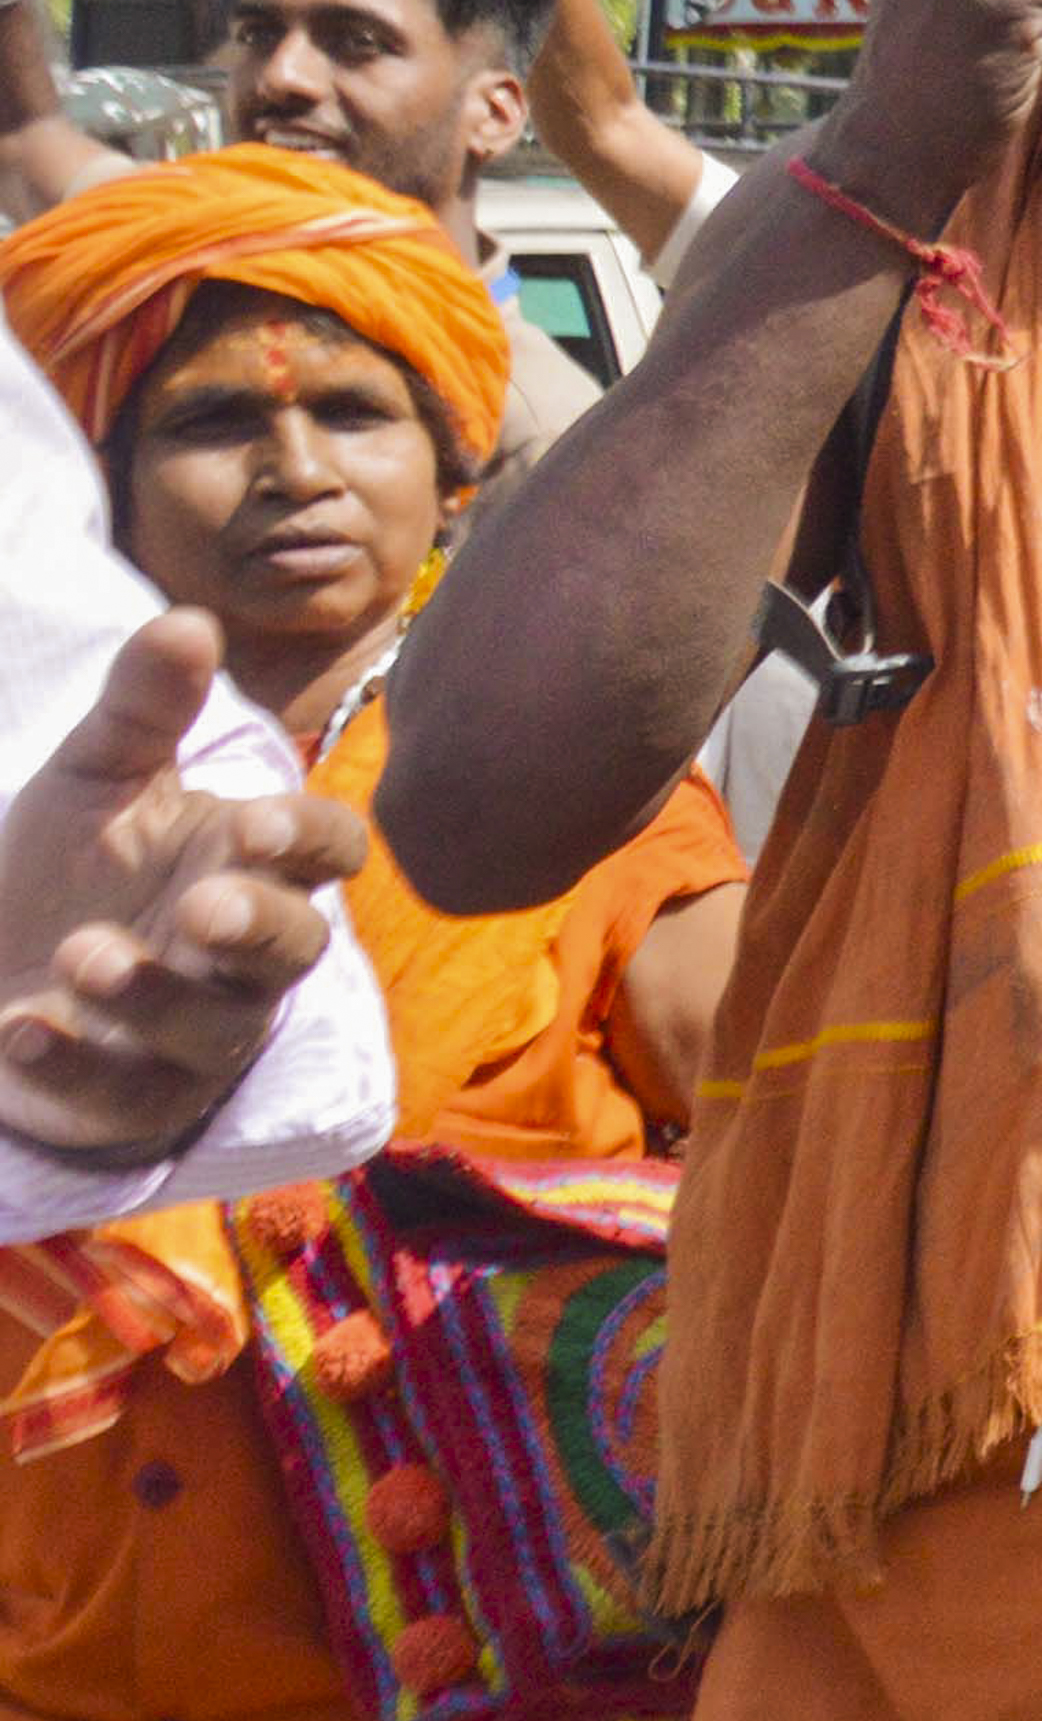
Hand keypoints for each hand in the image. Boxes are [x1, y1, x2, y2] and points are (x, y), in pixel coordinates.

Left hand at [0, 612, 369, 1166]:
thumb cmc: (66, 870)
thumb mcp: (95, 778)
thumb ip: (142, 706)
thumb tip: (188, 618)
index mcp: (256, 868)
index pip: (331, 854)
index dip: (307, 842)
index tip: (250, 823)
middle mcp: (246, 959)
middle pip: (297, 950)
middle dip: (256, 928)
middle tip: (201, 906)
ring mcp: (199, 1038)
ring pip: (217, 1030)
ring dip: (157, 994)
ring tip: (82, 954)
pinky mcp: (137, 1102)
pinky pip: (130, 1094)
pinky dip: (78, 1062)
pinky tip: (24, 1027)